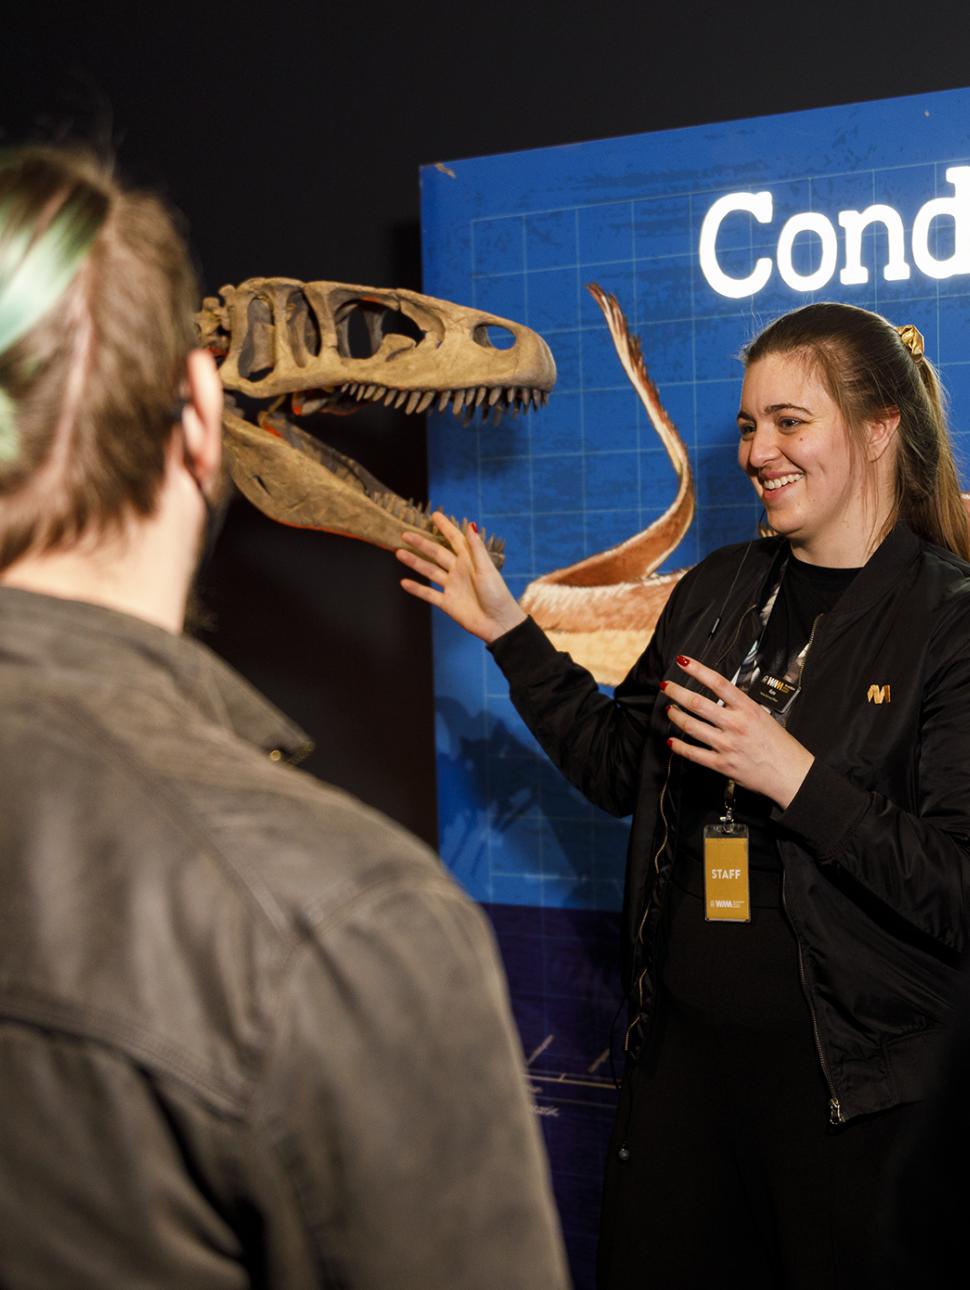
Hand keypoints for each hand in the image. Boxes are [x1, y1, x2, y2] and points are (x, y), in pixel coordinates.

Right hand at [396, 512, 526, 643]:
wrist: (498, 624)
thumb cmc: (497, 595)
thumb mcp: (487, 569)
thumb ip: (476, 549)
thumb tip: (470, 525)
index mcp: (470, 561)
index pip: (455, 539)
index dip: (445, 527)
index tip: (435, 515)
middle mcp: (459, 571)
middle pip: (436, 553)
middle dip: (421, 543)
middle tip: (405, 534)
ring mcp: (452, 587)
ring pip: (429, 571)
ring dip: (414, 562)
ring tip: (398, 553)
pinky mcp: (447, 603)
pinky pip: (428, 594)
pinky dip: (416, 589)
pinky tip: (404, 582)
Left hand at [664, 655, 813, 809]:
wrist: (791, 774)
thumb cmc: (780, 746)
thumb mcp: (763, 716)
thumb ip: (741, 707)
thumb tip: (722, 697)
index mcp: (748, 709)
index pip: (718, 682)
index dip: (697, 669)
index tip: (683, 662)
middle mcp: (735, 724)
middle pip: (697, 703)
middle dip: (677, 692)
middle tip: (666, 686)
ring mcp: (727, 744)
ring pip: (691, 726)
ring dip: (675, 716)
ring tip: (669, 710)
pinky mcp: (722, 764)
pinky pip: (693, 753)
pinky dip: (679, 746)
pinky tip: (672, 741)